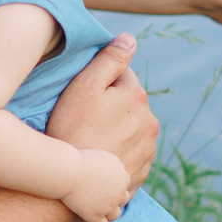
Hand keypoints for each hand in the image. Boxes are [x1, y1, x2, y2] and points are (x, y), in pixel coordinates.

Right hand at [46, 34, 157, 193]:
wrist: (72, 182)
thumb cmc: (71, 129)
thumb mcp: (85, 85)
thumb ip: (110, 59)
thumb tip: (130, 39)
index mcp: (138, 97)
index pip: (123, 77)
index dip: (101, 83)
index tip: (84, 98)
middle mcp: (150, 123)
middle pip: (129, 105)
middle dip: (112, 107)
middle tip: (84, 120)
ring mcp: (147, 151)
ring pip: (131, 130)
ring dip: (117, 131)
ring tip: (91, 141)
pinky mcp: (141, 173)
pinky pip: (130, 155)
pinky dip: (119, 154)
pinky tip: (99, 157)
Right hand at [62, 148, 132, 221]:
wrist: (67, 172)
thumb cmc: (81, 160)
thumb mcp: (103, 155)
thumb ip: (115, 162)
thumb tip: (120, 168)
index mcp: (122, 177)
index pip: (124, 183)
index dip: (116, 185)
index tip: (106, 185)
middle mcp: (119, 193)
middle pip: (123, 199)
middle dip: (115, 199)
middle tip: (104, 198)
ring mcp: (108, 207)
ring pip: (115, 215)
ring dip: (110, 214)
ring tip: (102, 213)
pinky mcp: (95, 216)